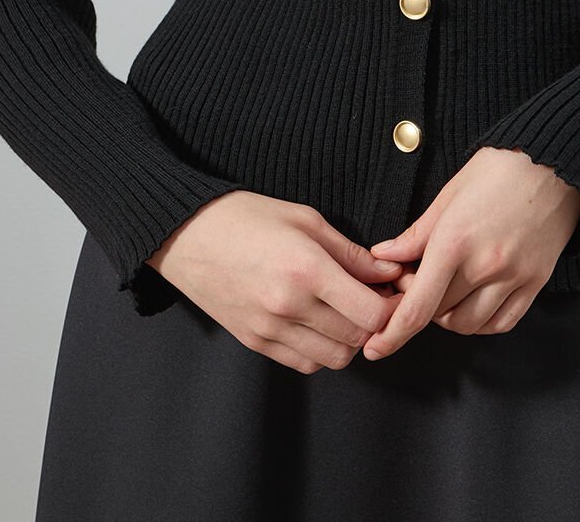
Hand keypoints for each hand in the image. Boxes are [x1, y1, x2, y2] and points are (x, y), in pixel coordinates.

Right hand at [145, 191, 404, 375]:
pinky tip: (318, 321)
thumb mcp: (305, 219)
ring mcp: (270, 329)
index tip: (394, 290)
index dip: (392, 305)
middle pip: (357, 338)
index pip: (371, 313)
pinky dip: (321, 349)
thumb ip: (351, 252)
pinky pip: (305, 363)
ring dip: (349, 338)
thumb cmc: (245, 216)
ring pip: (334, 357)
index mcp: (306, 269)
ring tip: (344, 309)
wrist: (186, 234)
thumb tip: (390, 272)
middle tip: (373, 297)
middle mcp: (289, 306)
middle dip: (374, 321)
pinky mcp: (255, 342)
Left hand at [360, 147, 579, 359]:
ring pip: (469, 325)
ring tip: (443, 290)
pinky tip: (472, 303)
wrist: (555, 161)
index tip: (374, 347)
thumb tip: (382, 255)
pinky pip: (502, 323)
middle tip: (413, 284)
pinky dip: (481, 322)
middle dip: (418, 307)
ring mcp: (514, 277)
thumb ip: (416, 233)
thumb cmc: (498, 169)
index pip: (417, 306)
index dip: (392, 334)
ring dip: (448, 317)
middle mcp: (485, 266)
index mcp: (455, 241)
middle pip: (439, 315)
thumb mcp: (449, 194)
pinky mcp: (536, 282)